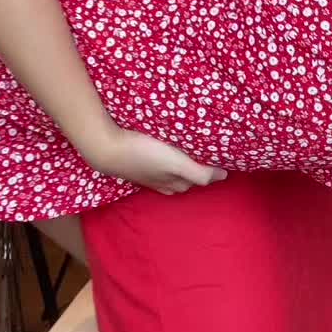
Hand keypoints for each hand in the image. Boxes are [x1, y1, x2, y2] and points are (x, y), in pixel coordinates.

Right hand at [87, 126, 226, 195]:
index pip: (199, 180)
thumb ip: (198, 172)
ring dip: (182, 168)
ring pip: (171, 174)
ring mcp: (148, 174)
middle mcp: (162, 182)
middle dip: (198, 172)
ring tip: (191, 157)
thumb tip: (224, 176)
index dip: (211, 173)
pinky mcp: (137, 164)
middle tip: (211, 158)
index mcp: (173, 182)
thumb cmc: (143, 154)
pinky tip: (164, 154)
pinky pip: (157, 167)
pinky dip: (166, 163)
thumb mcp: (175, 163)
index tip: (224, 162)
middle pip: (186, 179)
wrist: (107, 149)